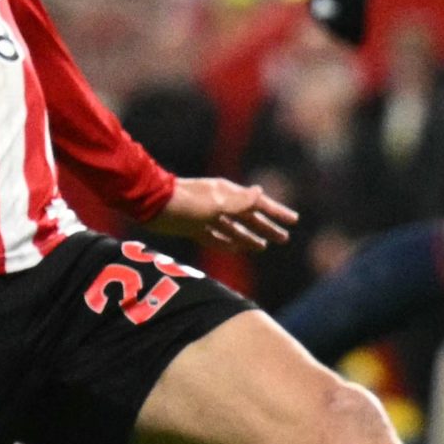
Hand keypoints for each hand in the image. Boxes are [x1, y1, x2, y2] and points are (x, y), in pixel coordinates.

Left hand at [153, 177, 298, 252]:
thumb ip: (238, 201)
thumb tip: (261, 192)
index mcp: (228, 193)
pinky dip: (229, 243)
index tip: (293, 221)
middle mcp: (219, 203)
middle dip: (267, 227)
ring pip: (234, 228)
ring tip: (264, 247)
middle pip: (249, 217)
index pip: (259, 204)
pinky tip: (237, 250)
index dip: (276, 213)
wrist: (150, 203)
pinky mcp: (194, 227)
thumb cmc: (184, 201)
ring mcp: (206, 216)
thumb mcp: (214, 203)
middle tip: (284, 238)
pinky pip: (217, 237)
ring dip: (250, 237)